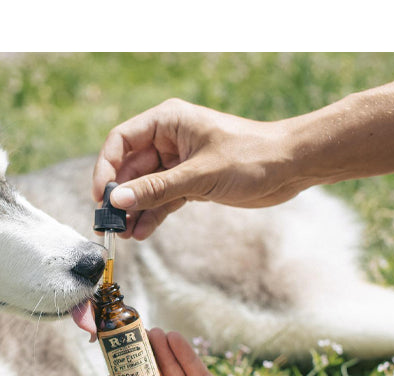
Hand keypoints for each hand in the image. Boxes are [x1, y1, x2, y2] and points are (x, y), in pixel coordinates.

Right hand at [92, 98, 301, 239]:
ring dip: (134, 210)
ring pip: (145, 187)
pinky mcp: (191, 182)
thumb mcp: (200, 174)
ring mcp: (178, 162)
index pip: (121, 141)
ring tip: (124, 235)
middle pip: (129, 167)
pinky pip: (162, 199)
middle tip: (108, 225)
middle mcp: (169, 139)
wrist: (292, 166)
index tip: (101, 197)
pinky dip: (152, 215)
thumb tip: (117, 201)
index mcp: (168, 121)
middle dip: (119, 197)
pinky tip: (142, 233)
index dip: (106, 168)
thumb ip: (156, 189)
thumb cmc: (252, 156)